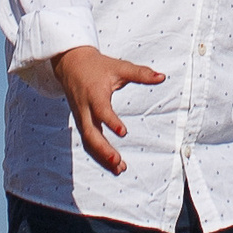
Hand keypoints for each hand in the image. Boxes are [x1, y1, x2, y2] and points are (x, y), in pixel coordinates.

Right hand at [54, 44, 163, 175]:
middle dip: (103, 149)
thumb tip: (162, 77)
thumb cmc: (98, 66)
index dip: (111, 121)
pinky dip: (98, 155)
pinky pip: (88, 142)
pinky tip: (113, 165)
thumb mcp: (119, 67)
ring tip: (119, 168)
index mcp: (94, 93)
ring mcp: (81, 117)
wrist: (70, 64)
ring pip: (88, 142)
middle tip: (118, 161)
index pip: (101, 110)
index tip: (123, 133)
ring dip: (102, 157)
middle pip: (90, 133)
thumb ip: (140, 74)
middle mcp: (85, 108)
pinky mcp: (81, 123)